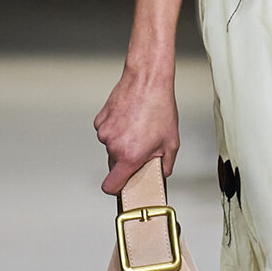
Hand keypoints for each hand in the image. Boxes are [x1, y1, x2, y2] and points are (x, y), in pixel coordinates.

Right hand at [94, 66, 179, 194]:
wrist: (147, 81)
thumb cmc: (160, 109)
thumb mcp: (171, 142)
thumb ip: (165, 164)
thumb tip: (161, 174)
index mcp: (130, 156)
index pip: (111, 186)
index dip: (116, 189)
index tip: (122, 186)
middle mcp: (113, 146)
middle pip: (113, 165)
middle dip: (125, 160)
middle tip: (141, 146)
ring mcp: (104, 132)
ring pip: (110, 147)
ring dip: (121, 142)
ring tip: (137, 127)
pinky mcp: (100, 120)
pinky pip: (106, 132)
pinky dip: (115, 129)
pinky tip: (129, 118)